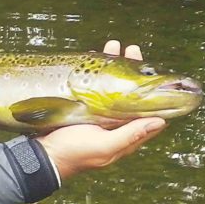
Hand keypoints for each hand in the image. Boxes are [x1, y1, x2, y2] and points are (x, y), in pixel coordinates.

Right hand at [39, 39, 163, 180]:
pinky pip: (95, 89)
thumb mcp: (105, 145)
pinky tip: (94, 62)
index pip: (148, 112)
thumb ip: (131, 134)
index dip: (153, 92)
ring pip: (112, 88)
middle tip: (130, 50)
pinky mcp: (84, 111)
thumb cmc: (75, 153)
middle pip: (131, 95)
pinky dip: (97, 75)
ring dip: (114, 68)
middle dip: (133, 71)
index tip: (152, 69)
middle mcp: (115, 125)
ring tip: (112, 48)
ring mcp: (99, 117)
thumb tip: (160, 121)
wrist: (44, 155)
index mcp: (126, 135)